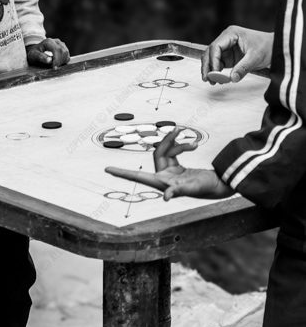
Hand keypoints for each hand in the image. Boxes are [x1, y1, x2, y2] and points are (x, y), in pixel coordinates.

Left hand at [27, 38, 69, 67]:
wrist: (35, 51)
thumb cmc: (34, 53)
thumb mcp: (33, 55)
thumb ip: (40, 57)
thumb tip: (49, 60)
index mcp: (48, 42)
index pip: (57, 50)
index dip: (57, 60)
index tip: (54, 68)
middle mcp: (56, 41)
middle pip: (63, 51)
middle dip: (60, 61)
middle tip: (54, 68)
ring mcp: (60, 43)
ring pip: (66, 53)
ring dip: (62, 61)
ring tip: (55, 65)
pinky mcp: (63, 47)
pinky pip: (67, 55)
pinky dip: (64, 60)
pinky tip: (57, 63)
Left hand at [105, 128, 232, 200]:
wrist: (220, 185)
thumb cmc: (206, 188)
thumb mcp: (192, 189)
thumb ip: (178, 192)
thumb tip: (166, 198)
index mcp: (162, 183)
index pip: (137, 177)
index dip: (122, 173)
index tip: (107, 170)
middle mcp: (164, 177)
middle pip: (158, 152)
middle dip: (168, 141)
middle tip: (178, 128)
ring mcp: (170, 172)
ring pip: (167, 150)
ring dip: (178, 143)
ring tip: (194, 144)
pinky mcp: (178, 167)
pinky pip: (174, 151)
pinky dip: (181, 145)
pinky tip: (193, 145)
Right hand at [201, 26, 272, 83]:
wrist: (275, 47)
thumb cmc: (267, 47)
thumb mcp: (255, 57)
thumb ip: (243, 68)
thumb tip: (232, 78)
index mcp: (231, 34)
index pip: (216, 47)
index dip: (213, 60)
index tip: (215, 73)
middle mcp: (226, 39)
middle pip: (210, 52)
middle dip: (208, 66)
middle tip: (207, 79)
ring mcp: (227, 47)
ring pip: (212, 58)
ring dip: (210, 69)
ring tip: (211, 81)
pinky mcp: (229, 55)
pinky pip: (219, 63)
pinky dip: (216, 71)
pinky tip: (218, 79)